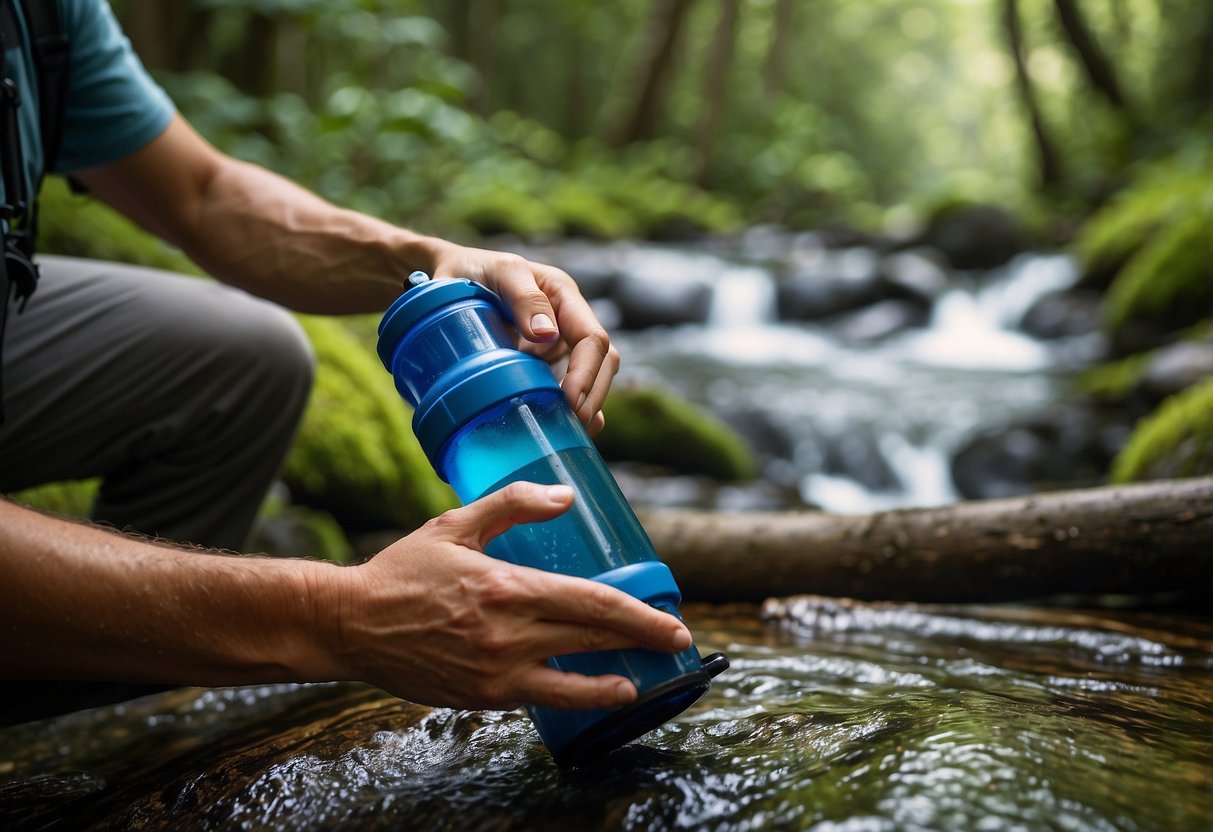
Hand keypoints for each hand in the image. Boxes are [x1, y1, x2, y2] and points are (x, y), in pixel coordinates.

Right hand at [329, 482, 691, 710]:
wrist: (351, 624)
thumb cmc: (404, 570)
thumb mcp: (455, 524)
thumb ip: (513, 505)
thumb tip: (566, 497)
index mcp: (506, 585)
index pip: (592, 602)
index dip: (640, 615)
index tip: (673, 622)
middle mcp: (508, 632)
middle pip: (594, 639)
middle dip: (644, 642)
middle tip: (679, 643)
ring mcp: (496, 670)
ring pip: (576, 676)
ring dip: (620, 676)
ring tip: (651, 674)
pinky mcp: (483, 696)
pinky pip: (545, 699)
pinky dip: (582, 697)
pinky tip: (607, 692)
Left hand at [423, 240, 618, 434]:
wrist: (446, 276)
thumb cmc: (471, 270)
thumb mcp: (499, 272)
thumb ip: (523, 298)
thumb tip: (547, 335)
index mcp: (563, 296)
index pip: (592, 338)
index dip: (587, 372)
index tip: (570, 400)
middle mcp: (567, 319)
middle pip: (602, 360)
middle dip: (593, 394)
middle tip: (575, 424)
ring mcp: (557, 341)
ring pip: (591, 375)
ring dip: (588, 403)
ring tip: (573, 431)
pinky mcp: (543, 359)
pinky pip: (567, 384)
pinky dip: (571, 406)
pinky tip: (566, 427)